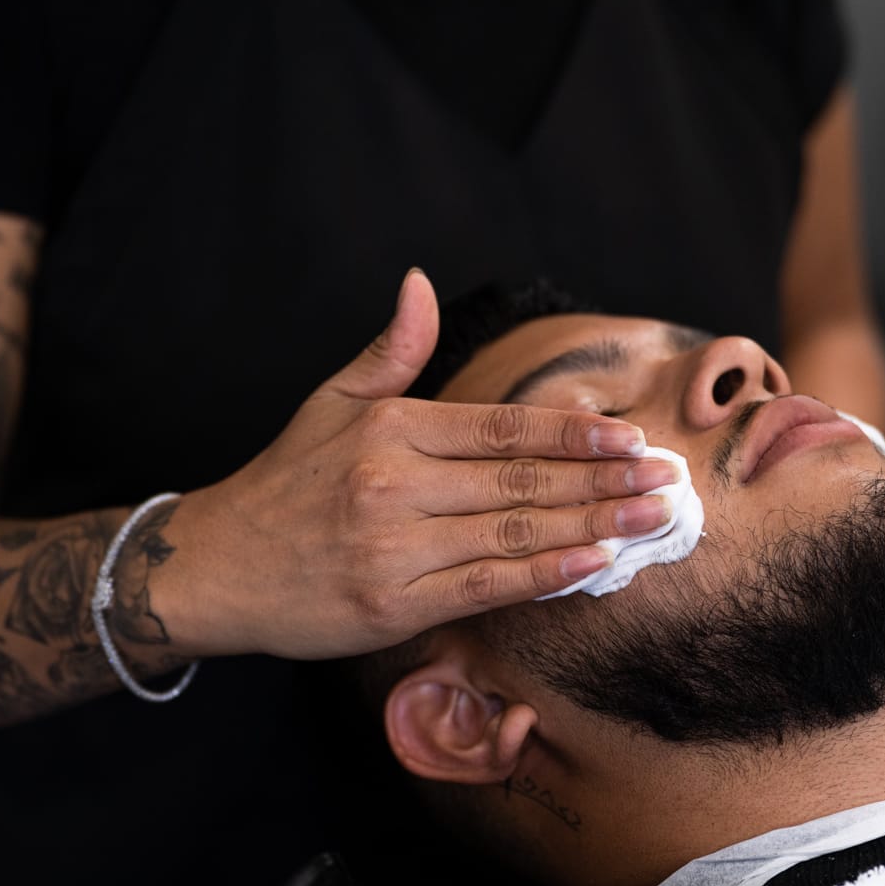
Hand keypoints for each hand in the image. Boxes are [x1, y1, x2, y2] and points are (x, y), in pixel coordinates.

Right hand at [168, 270, 680, 657]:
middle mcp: (395, 484)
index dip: (574, 432)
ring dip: (594, 526)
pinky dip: (544, 576)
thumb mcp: (330, 401)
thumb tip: (419, 282)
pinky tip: (593, 565)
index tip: (630, 436)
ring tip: (651, 520)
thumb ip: (390, 350)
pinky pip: (485, 587)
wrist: (215, 566)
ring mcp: (396, 547)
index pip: (504, 427)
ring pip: (514, 532)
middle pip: (523, 478)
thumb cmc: (283, 483)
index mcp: (393, 429)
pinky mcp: (392, 603)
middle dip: (605, 479)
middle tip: (669, 480)